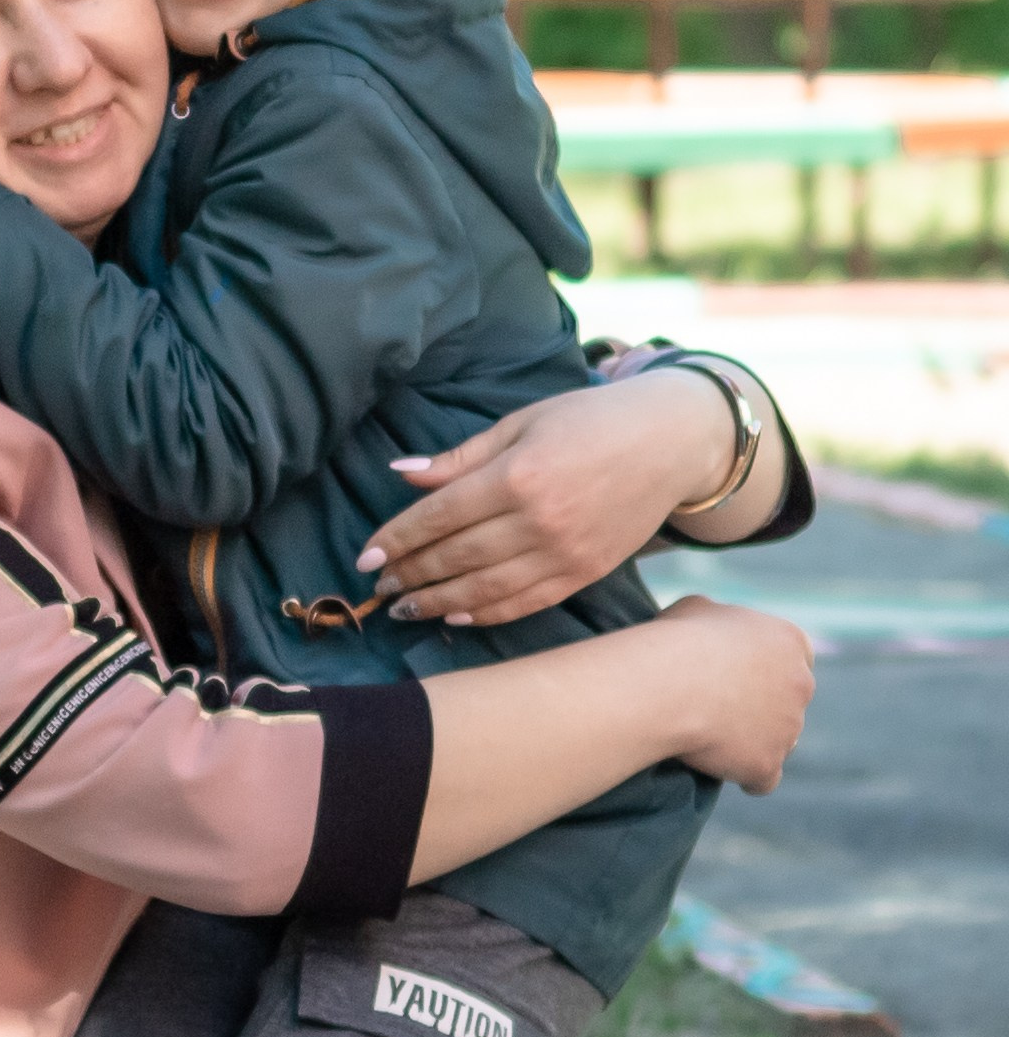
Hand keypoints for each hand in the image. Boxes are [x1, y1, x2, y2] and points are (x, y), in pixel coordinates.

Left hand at [358, 369, 773, 626]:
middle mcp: (540, 520)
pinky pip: (526, 603)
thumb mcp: (522, 423)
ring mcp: (565, 552)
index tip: (365, 557)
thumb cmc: (589, 421)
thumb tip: (401, 474)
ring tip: (403, 608)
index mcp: (518, 475)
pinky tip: (455, 616)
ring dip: (437, 602)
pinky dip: (486, 613)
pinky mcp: (585, 573)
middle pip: (457, 557)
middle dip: (410, 575)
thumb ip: (460, 458)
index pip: (440, 516)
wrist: (670, 441)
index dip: (398, 539)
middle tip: (378, 587)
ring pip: (486, 589)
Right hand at [646, 596, 812, 791]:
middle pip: (791, 702)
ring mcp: (789, 728)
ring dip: (757, 742)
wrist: (668, 686)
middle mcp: (800, 684)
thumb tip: (707, 625)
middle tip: (722, 709)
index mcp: (789, 641)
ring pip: (781, 741)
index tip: (742, 677)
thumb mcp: (696, 608)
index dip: (769, 669)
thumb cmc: (677, 641)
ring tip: (715, 741)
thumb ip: (717, 620)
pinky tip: (727, 771)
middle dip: (766, 707)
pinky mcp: (768, 763)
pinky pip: (765, 779)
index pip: (797, 658)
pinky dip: (749, 777)